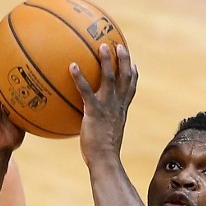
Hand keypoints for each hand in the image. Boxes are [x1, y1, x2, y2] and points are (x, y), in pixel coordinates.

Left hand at [70, 43, 137, 167]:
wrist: (104, 159)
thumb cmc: (102, 154)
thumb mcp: (105, 137)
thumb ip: (100, 127)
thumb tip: (90, 127)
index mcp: (121, 110)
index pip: (130, 89)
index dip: (133, 75)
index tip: (134, 63)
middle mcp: (117, 105)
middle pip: (125, 77)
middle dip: (124, 59)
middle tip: (118, 45)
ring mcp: (107, 107)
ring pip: (110, 78)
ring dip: (106, 61)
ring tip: (101, 47)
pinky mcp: (94, 111)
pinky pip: (86, 90)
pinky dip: (79, 77)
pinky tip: (72, 66)